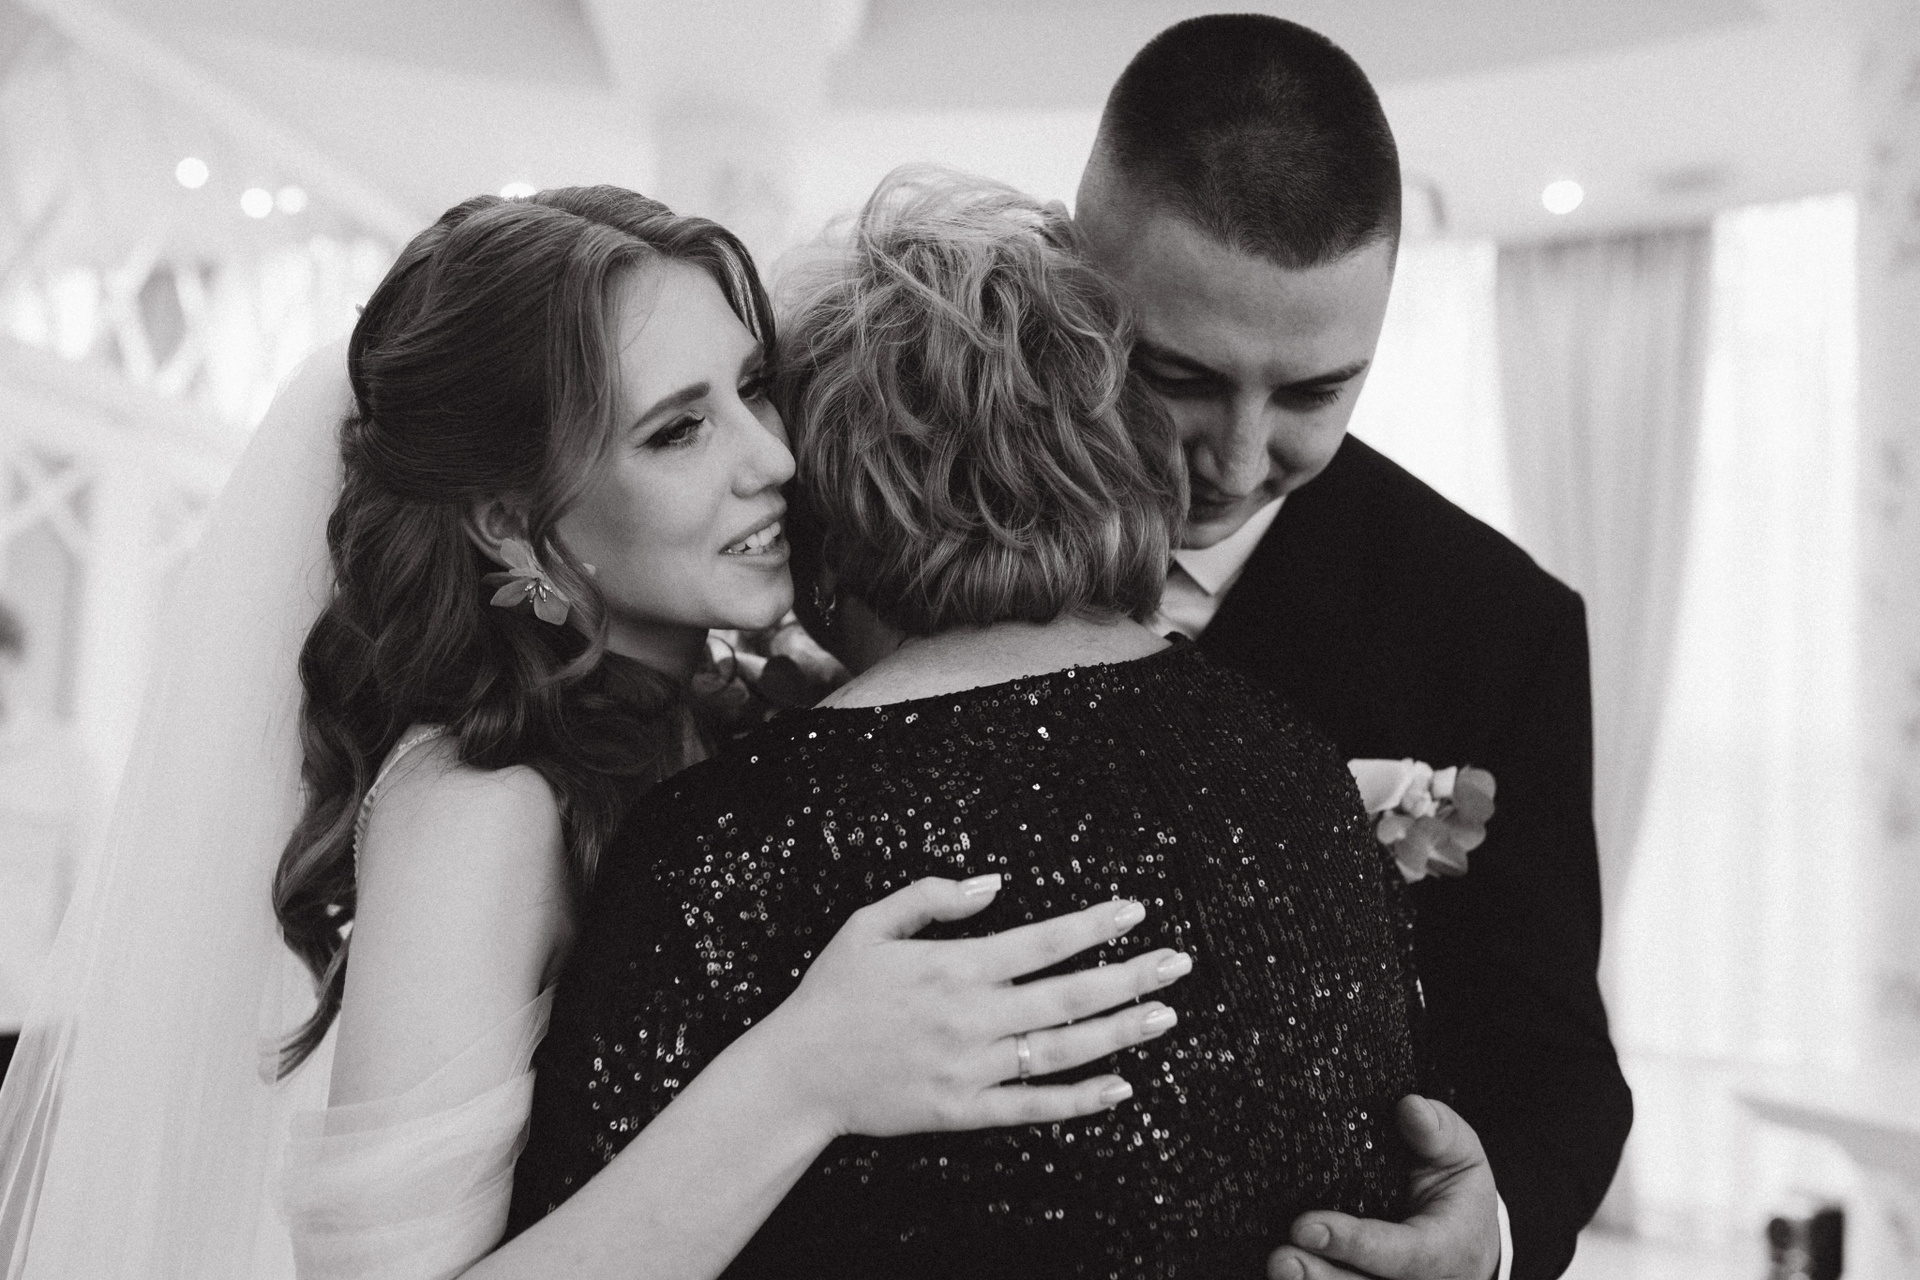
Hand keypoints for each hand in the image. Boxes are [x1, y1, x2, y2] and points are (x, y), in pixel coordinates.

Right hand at [757, 874, 1190, 1138]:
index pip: (1042, 941)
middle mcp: (971, 1016)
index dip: (1093, 924)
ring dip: (1119, 1032)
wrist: (797, 1073)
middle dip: (1129, 976)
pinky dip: (1079, 1100)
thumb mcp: (868, 925)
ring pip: (1062, 1050)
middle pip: (1068, 994)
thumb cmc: (832, 993)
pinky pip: (1032, 1107)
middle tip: (1179, 964)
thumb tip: (992, 883)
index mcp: (953, 966)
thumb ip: (931, 897)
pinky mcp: (963, 1110)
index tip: (1134, 909)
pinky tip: (1121, 1088)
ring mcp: (971, 1067)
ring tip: (1164, 1015)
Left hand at [1268, 1096, 1500, 1279]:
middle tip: (1281, 1258)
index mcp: (1449, 1249)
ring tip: (1277, 1265)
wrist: (1466, 1240)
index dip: (1356, 1244)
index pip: (1404, 1254)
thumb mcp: (1460, 1155)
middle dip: (1322, 1278)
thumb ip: (1439, 1134)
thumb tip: (1410, 1107)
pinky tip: (1282, 1273)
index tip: (1307, 1225)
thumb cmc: (1455, 1190)